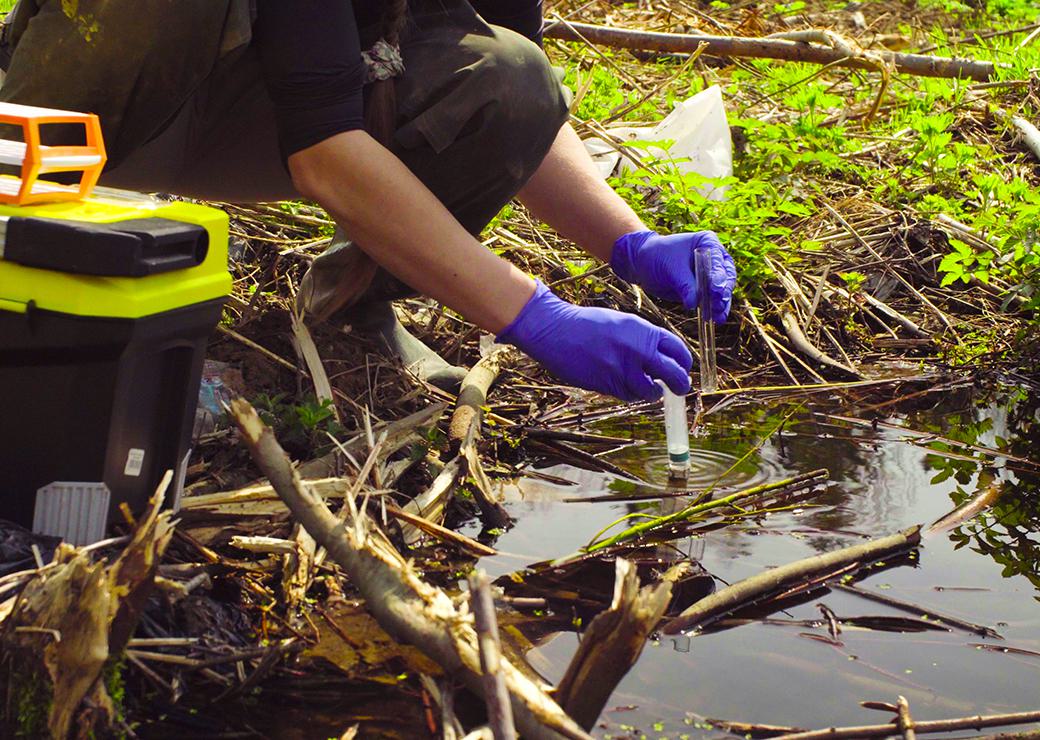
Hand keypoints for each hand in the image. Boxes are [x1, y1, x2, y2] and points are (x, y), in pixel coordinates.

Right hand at [496, 280, 691, 400]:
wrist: (556, 330)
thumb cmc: (588, 324)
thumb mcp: (623, 322)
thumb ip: (644, 338)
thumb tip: (663, 358)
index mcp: (643, 331)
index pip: (678, 350)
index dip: (684, 362)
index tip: (683, 368)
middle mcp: (637, 350)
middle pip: (674, 374)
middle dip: (681, 385)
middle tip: (680, 388)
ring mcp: (623, 369)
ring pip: (650, 391)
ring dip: (652, 393)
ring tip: (648, 389)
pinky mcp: (607, 384)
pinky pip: (628, 396)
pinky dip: (631, 394)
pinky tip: (625, 385)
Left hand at [610, 230, 736, 321]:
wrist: (644, 263)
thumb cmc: (657, 256)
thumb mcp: (671, 269)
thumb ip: (685, 285)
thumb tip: (694, 304)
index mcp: (708, 242)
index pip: (718, 260)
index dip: (719, 275)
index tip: (716, 290)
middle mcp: (714, 257)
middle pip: (726, 276)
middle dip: (723, 292)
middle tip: (718, 304)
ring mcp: (711, 274)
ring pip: (722, 290)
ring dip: (721, 304)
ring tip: (718, 317)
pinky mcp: (704, 289)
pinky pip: (713, 300)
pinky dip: (714, 310)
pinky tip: (716, 319)